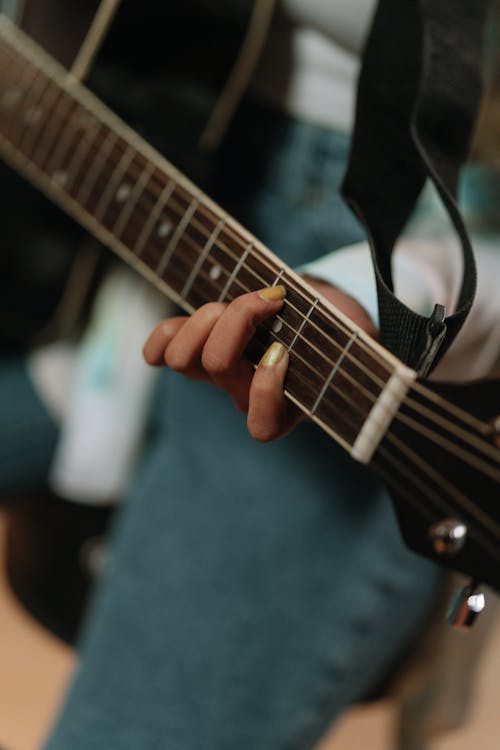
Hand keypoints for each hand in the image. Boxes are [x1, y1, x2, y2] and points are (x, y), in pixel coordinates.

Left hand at [143, 279, 376, 441]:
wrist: (317, 314)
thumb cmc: (340, 327)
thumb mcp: (357, 336)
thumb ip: (354, 342)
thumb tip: (347, 331)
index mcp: (288, 409)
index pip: (261, 426)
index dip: (265, 388)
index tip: (284, 349)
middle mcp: (246, 396)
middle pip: (217, 367)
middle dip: (237, 321)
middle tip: (271, 301)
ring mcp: (216, 375)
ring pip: (183, 358)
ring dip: (208, 317)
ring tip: (241, 302)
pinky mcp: (196, 349)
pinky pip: (160, 353)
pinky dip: (169, 331)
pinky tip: (201, 316)